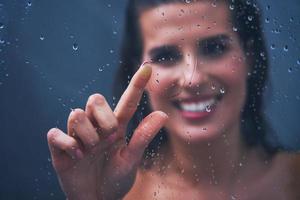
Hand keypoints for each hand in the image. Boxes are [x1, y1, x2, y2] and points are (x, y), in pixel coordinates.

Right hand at [47, 65, 167, 199]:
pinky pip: (56, 134)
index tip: (148, 67)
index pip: (127, 102)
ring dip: (87, 135)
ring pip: (76, 114)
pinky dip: (68, 144)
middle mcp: (96, 126)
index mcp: (116, 128)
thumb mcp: (131, 160)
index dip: (137, 85)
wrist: (97, 199)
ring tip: (90, 152)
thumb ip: (143, 137)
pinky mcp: (60, 147)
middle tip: (108, 137)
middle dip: (102, 116)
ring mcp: (77, 135)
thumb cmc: (115, 179)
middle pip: (95, 99)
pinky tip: (77, 156)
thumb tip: (163, 113)